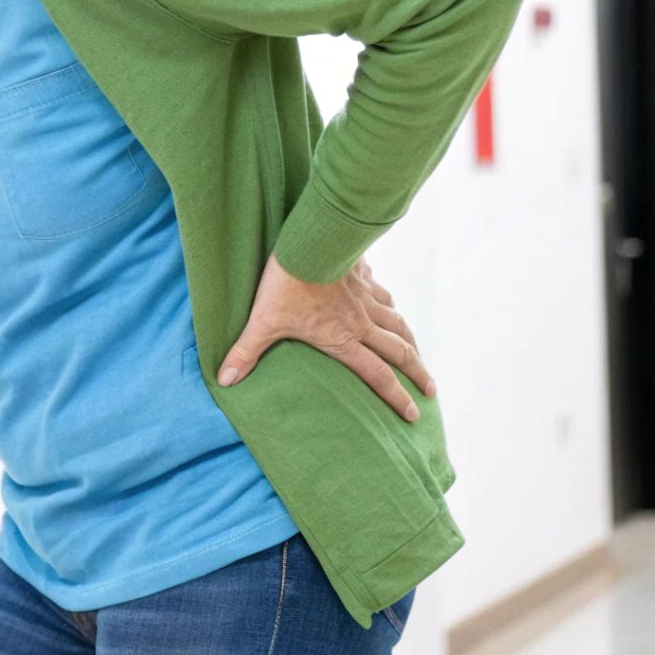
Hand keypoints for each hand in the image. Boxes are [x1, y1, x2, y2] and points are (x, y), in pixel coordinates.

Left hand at [216, 252, 435, 421]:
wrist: (307, 240)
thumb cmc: (286, 284)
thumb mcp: (262, 321)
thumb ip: (246, 352)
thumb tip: (224, 380)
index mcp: (342, 339)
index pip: (376, 375)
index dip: (396, 397)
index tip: (412, 414)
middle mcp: (361, 321)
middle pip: (398, 351)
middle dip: (417, 373)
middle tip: (430, 390)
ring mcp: (365, 296)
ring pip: (397, 322)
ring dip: (410, 340)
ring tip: (418, 353)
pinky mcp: (362, 274)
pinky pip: (381, 291)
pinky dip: (388, 302)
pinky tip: (388, 303)